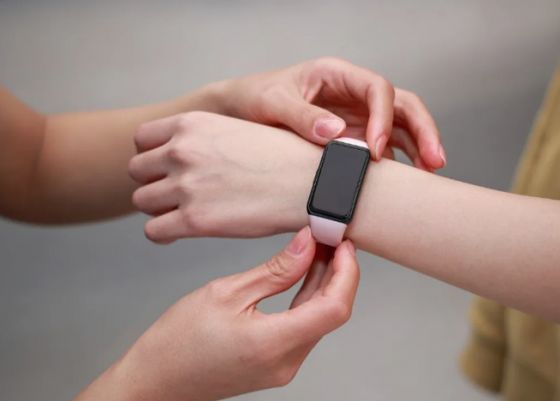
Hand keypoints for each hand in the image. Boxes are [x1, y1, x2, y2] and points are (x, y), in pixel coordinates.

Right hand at [91, 228, 358, 400]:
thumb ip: (275, 270)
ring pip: (319, 318)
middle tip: (329, 238)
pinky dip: (307, 298)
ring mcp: (283, 366)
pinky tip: (303, 274)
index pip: (335, 306)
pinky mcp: (276, 363)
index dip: (347, 271)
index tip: (342, 243)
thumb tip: (306, 245)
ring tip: (317, 249)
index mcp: (274, 344)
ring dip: (323, 283)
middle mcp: (286, 362)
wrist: (156, 379)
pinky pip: (304, 327)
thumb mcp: (226, 293)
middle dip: (338, 271)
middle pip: (333, 312)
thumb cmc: (178, 341)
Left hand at [129, 111, 320, 242]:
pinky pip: (153, 231)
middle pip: (137, 171)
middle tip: (176, 194)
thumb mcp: (239, 130)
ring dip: (159, 209)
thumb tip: (188, 155)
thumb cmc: (287, 158)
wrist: (313, 183)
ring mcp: (185, 186)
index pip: (141, 138)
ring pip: (143, 202)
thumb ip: (206, 139)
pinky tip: (180, 233)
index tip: (166, 168)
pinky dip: (164, 234)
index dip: (151, 155)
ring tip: (182, 214)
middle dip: (153, 182)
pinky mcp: (194, 220)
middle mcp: (182, 151)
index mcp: (192, 123)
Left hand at [219, 57, 444, 167]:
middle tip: (434, 160)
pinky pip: (385, 148)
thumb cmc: (254, 98)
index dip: (384, 117)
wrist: (240, 112)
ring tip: (428, 177)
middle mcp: (353, 95)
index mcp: (337, 75)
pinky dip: (398, 164)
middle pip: (402, 105)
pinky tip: (405, 185)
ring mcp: (356, 117)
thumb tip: (335, 134)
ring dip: (418, 149)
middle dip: (422, 130)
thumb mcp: (273, 102)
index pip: (377, 89)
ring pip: (401, 127)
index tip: (376, 149)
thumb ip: (302, 116)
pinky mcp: (353, 138)